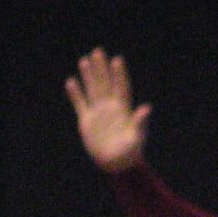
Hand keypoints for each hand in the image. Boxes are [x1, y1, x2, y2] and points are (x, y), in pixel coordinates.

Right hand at [65, 49, 149, 171]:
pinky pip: (80, 104)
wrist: (116, 164)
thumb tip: (146, 108)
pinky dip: (75, 94)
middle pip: (105, 84)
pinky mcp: (87, 121)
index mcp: (124, 109)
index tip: (117, 60)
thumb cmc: (130, 152)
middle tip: (98, 51)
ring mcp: (98, 113)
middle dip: (101, 68)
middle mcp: (110, 107)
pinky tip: (71, 81)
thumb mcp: (137, 137)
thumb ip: (140, 122)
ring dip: (88, 76)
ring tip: (84, 60)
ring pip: (92, 90)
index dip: (119, 74)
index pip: (121, 87)